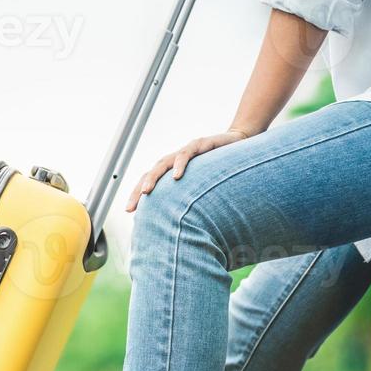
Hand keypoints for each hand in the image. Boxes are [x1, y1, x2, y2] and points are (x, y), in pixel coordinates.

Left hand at [124, 130, 251, 212]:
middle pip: (151, 173)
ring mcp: (186, 151)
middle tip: (131, 207)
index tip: (129, 212)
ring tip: (147, 191)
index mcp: (173, 171)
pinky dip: (180, 164)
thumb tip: (184, 227)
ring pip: (163, 163)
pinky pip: (187, 153)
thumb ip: (192, 201)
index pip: (150, 182)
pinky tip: (177, 176)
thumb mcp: (204, 187)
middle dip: (139, 190)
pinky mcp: (201, 144)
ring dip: (153, 177)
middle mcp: (176, 160)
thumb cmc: (222, 170)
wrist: (240, 144)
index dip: (138, 195)